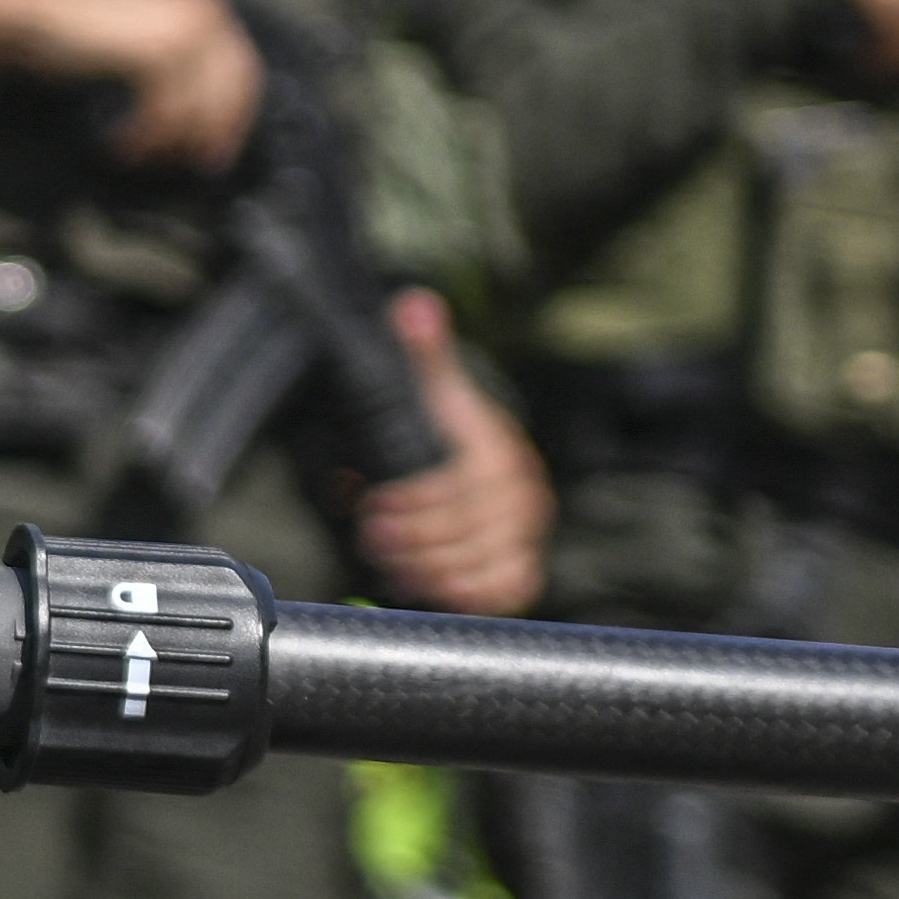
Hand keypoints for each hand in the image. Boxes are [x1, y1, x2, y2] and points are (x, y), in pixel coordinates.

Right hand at [0, 0, 262, 174]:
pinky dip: (146, 134)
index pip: (240, 67)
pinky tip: (120, 142)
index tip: (215, 152)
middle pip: (230, 90)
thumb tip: (199, 123)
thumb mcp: (135, 43)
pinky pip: (169, 111)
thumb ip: (171, 70)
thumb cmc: (70, 33)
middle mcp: (199, 9)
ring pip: (199, 106)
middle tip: (192, 165)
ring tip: (133, 149)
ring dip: (166, 137)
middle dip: (210, 132)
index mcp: (197, 3)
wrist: (23, 15)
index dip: (232, 115)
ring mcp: (182, 27)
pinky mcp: (158, 50)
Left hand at [355, 306, 548, 616]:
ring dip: (427, 570)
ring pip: (480, 567)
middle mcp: (524, 497)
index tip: (370, 506)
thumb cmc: (456, 431)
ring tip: (389, 561)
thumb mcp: (440, 391)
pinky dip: (463, 594)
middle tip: (370, 538)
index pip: (457, 490)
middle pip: (465, 533)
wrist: (489, 467)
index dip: (410, 504)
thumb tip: (414, 305)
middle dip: (410, 540)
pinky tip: (425, 583)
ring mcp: (528, 536)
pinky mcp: (525, 568)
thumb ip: (424, 353)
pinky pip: (505, 592)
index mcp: (500, 453)